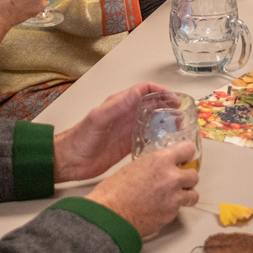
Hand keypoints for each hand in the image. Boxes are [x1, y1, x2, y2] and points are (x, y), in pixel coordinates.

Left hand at [54, 82, 171, 182]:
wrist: (70, 161)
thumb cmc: (80, 138)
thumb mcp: (99, 118)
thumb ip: (117, 105)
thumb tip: (135, 92)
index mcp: (120, 104)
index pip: (145, 90)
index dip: (160, 91)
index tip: (174, 99)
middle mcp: (126, 115)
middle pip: (153, 105)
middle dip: (168, 106)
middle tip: (182, 114)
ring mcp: (128, 130)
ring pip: (153, 121)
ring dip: (166, 122)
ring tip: (180, 128)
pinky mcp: (128, 145)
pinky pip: (148, 138)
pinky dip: (159, 138)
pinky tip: (167, 143)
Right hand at [85, 142, 199, 239]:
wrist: (109, 216)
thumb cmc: (113, 191)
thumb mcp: (135, 166)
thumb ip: (153, 164)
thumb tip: (160, 167)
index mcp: (161, 160)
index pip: (188, 149)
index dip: (186, 154)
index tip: (184, 157)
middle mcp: (172, 177)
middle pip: (194, 175)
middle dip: (187, 177)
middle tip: (178, 180)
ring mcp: (174, 198)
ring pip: (193, 195)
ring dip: (185, 194)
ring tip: (175, 196)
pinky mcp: (171, 215)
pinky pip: (179, 209)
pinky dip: (172, 209)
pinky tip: (160, 208)